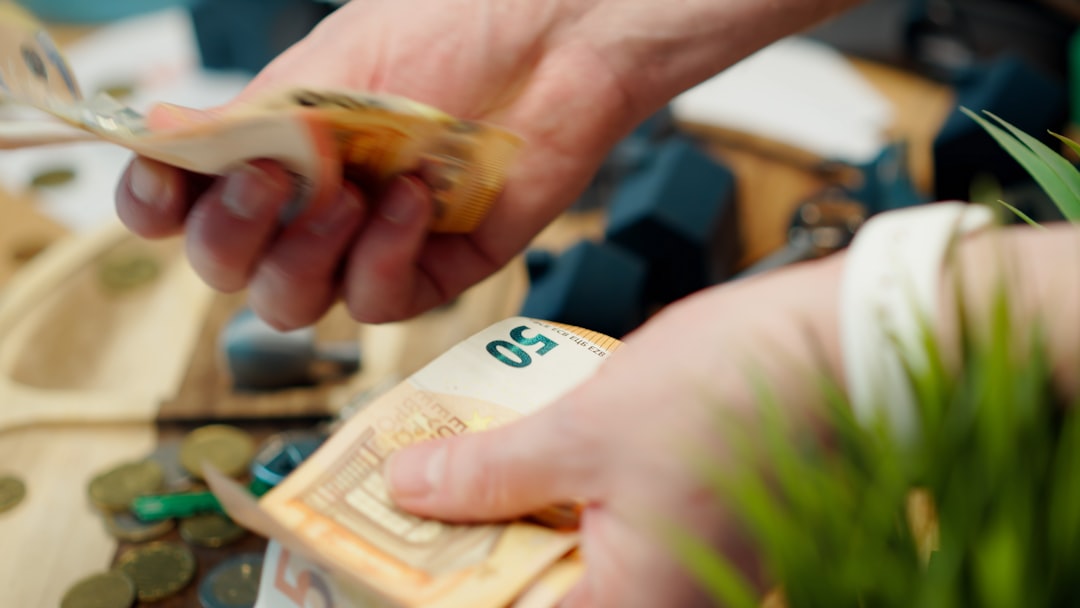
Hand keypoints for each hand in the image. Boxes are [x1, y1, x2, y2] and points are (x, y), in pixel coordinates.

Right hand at [114, 0, 639, 328]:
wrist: (553, 41)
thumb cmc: (448, 34)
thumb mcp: (332, 71)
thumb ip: (249, 122)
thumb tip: (158, 137)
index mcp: (273, 146)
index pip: (184, 204)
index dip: (158, 207)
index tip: (165, 185)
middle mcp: (313, 203)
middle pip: (229, 267)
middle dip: (234, 232)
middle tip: (272, 176)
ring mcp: (370, 242)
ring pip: (294, 303)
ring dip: (306, 252)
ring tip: (351, 191)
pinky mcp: (433, 269)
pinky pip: (379, 300)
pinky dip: (384, 254)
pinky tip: (414, 199)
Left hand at [385, 254, 844, 606]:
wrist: (843, 344)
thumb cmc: (732, 392)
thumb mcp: (583, 428)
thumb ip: (487, 472)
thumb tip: (407, 489)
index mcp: (634, 606)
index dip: (437, 584)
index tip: (382, 550)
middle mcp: (663, 601)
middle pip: (530, 588)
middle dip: (467, 545)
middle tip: (409, 497)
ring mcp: (682, 565)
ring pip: (565, 555)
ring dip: (509, 513)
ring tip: (453, 468)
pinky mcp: (690, 521)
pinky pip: (603, 524)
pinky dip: (557, 494)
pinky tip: (526, 452)